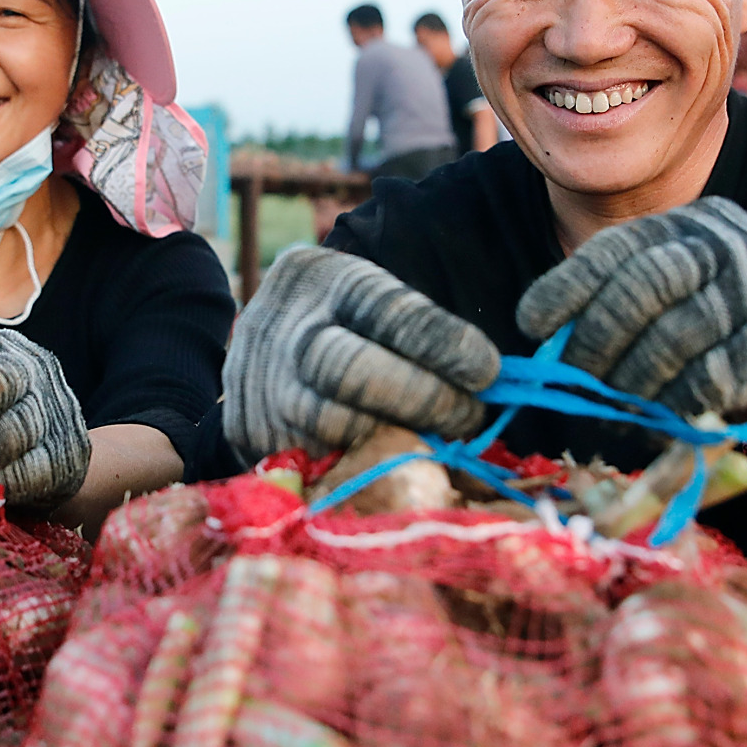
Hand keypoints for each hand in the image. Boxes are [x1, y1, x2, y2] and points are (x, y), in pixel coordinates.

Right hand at [222, 247, 500, 462]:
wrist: (260, 343)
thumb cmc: (344, 321)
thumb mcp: (369, 295)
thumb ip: (416, 325)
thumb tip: (492, 380)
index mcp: (322, 279)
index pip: (386, 309)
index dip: (442, 343)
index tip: (488, 370)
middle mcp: (284, 329)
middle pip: (352, 369)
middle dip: (423, 398)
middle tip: (468, 415)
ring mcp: (262, 386)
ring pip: (335, 425)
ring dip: (399, 440)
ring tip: (437, 441)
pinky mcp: (253, 436)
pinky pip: (316, 463)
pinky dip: (362, 468)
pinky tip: (392, 463)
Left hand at [517, 196, 746, 450]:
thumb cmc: (727, 337)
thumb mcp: (682, 299)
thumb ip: (626, 304)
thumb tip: (546, 342)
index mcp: (697, 225)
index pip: (619, 247)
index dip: (567, 285)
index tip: (531, 322)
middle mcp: (733, 247)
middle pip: (643, 286)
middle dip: (594, 338)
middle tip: (568, 379)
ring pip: (670, 340)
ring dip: (628, 385)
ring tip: (610, 411)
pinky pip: (704, 384)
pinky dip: (669, 408)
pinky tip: (657, 423)